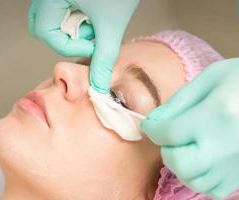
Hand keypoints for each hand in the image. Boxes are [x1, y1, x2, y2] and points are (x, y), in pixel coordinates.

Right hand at [28, 0, 139, 92]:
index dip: (72, 46)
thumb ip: (104, 58)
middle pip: (42, 25)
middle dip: (67, 37)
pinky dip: (78, 16)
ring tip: (96, 20)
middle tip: (89, 34)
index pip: (47, 33)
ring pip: (52, 17)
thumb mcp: (112, 23)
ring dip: (75, 26)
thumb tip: (98, 86)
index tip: (94, 45)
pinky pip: (62, 8)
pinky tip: (96, 11)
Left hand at [141, 58, 238, 198]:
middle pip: (179, 162)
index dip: (153, 129)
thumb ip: (179, 101)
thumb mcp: (211, 78)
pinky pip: (212, 189)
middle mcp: (226, 145)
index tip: (150, 125)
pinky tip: (202, 159)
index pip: (168, 132)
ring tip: (186, 147)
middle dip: (167, 150)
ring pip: (193, 180)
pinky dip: (199, 177)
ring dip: (180, 165)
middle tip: (170, 137)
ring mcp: (237, 164)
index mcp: (216, 115)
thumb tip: (153, 121)